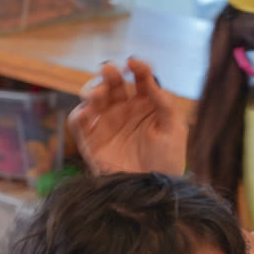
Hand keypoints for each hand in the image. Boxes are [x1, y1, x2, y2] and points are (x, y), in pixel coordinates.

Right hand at [68, 57, 187, 174]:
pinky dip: (79, 114)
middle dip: (109, 74)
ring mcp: (107, 123)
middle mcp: (125, 110)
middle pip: (114, 84)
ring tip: (97, 93)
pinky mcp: (91, 140)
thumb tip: (153, 81)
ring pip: (94, 98)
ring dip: (92, 90)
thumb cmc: (168, 161)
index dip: (138, 67)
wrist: (152, 191)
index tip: (134, 62)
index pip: (141, 79)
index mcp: (147, 104)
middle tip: (109, 71)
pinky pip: (79, 123)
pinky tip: (87, 112)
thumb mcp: (174, 130)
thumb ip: (165, 104)